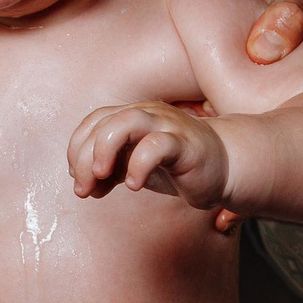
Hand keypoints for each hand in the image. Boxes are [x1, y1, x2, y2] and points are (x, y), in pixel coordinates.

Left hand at [69, 103, 231, 211]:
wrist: (224, 167)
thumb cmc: (178, 165)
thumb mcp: (134, 169)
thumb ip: (109, 174)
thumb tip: (83, 187)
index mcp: (132, 115)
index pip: (93, 122)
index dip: (77, 150)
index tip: (78, 179)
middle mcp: (147, 114)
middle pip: (103, 122)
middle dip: (85, 157)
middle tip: (83, 188)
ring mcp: (167, 125)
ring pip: (127, 122)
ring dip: (105, 149)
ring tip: (102, 176)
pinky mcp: (185, 144)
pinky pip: (156, 146)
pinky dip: (138, 165)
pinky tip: (133, 185)